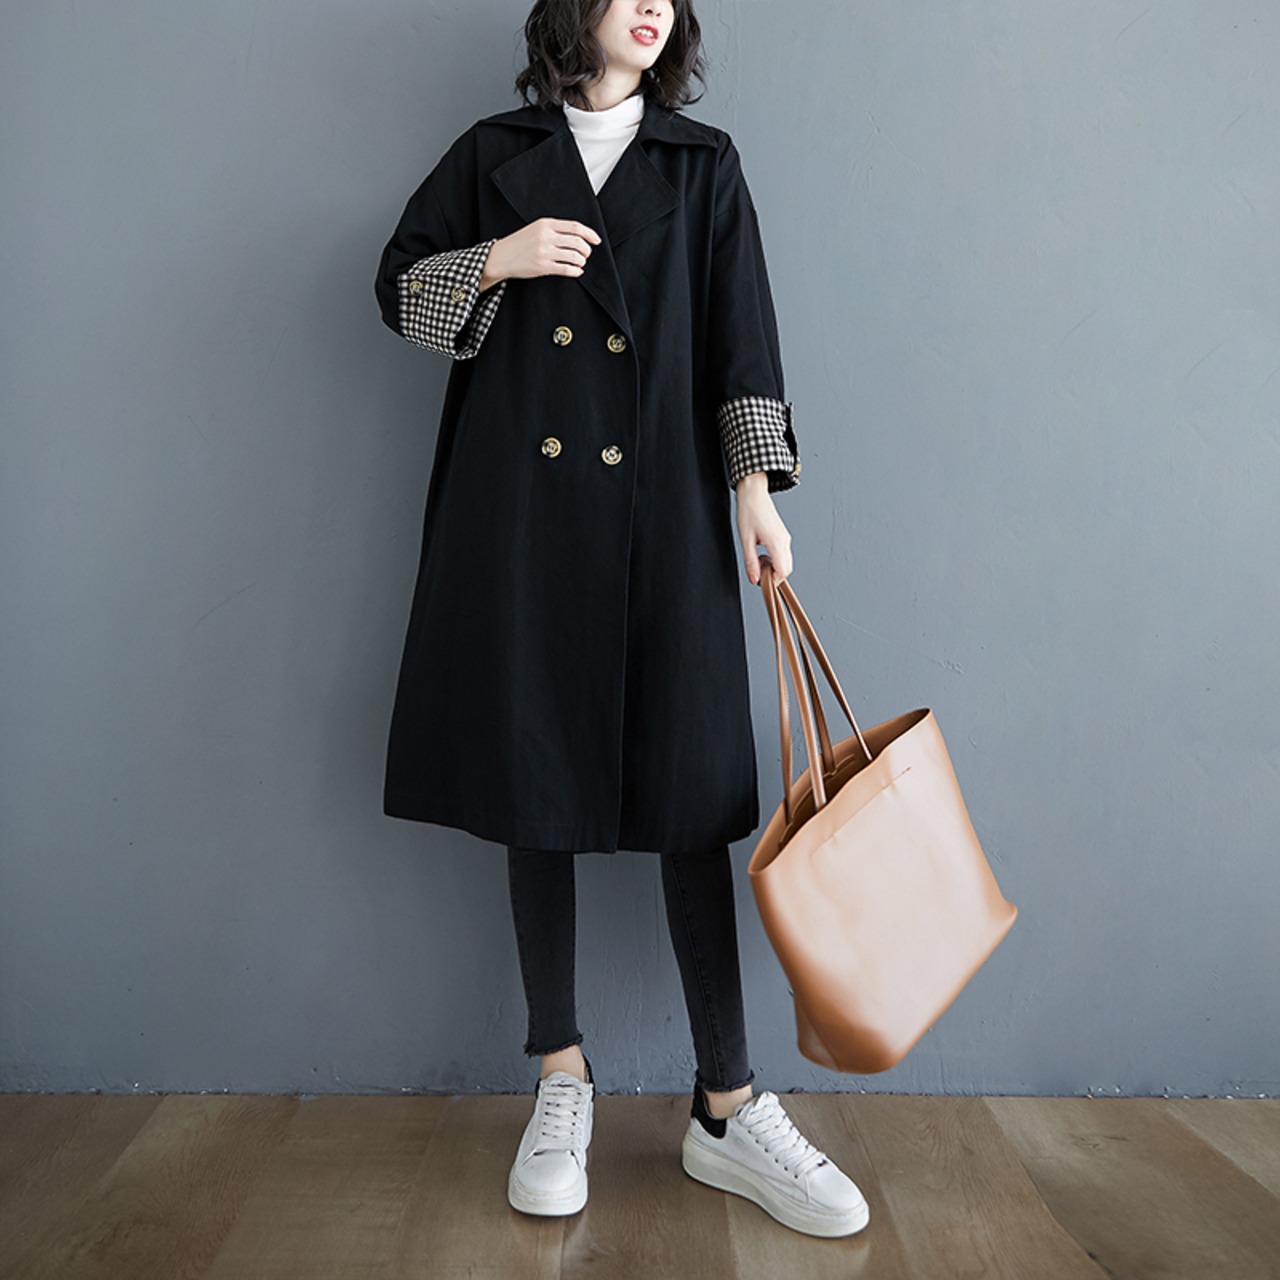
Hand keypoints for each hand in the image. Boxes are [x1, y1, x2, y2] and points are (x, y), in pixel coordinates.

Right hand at [480, 217, 602, 288]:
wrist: (502, 256)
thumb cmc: (520, 243)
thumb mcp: (537, 229)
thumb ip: (555, 230)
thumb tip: (579, 237)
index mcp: (546, 224)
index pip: (575, 227)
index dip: (589, 234)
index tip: (596, 240)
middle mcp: (546, 236)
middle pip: (577, 242)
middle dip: (586, 250)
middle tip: (586, 254)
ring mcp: (544, 252)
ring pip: (574, 256)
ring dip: (581, 261)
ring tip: (580, 263)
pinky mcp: (542, 266)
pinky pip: (566, 269)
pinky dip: (575, 271)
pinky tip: (576, 271)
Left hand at [735, 473, 792, 585]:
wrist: (753, 493)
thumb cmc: (749, 511)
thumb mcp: (746, 540)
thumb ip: (751, 562)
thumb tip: (754, 579)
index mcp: (777, 542)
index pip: (783, 572)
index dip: (772, 580)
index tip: (760, 580)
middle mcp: (785, 541)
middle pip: (787, 569)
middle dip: (773, 575)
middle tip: (757, 570)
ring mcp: (785, 538)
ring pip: (785, 562)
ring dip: (773, 566)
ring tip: (758, 559)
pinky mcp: (782, 535)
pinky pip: (783, 554)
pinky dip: (774, 559)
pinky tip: (762, 552)